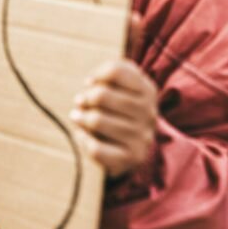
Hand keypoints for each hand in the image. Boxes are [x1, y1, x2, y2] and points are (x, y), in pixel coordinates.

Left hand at [71, 59, 157, 178]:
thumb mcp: (120, 87)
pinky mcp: (132, 158)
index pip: (115, 70)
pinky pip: (96, 148)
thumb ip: (106, 77)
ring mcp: (142, 136)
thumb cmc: (120, 111)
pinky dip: (83, 139)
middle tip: (81, 102)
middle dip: (85, 98)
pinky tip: (84, 135)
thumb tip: (88, 88)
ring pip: (96, 121)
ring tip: (79, 118)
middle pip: (101, 95)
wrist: (135, 148)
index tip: (90, 83)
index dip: (97, 75)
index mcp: (148, 90)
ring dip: (80, 119)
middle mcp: (148, 112)